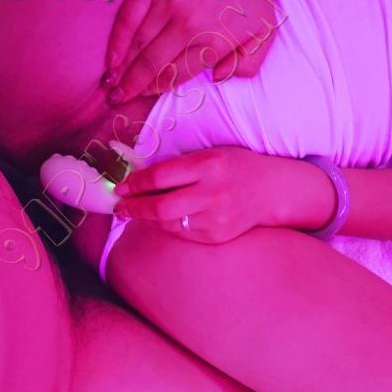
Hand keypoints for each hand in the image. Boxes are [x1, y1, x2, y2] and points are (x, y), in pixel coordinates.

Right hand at [103, 0, 278, 102]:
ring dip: (123, 69)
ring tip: (111, 86)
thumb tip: (220, 78)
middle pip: (152, 65)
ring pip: (138, 45)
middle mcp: (186, 27)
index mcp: (212, 42)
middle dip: (132, 87)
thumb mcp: (265, 31)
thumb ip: (247, 63)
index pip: (176, 75)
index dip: (156, 90)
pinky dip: (118, 40)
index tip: (141, 99)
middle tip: (117, 100)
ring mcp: (167, 4)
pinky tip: (111, 57)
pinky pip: (129, 18)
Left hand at [114, 146, 277, 242]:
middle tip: (120, 208)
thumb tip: (138, 179)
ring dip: (146, 220)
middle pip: (160, 207)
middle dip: (134, 208)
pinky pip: (183, 234)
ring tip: (133, 214)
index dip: (135, 183)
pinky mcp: (218, 236)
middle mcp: (212, 193)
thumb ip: (178, 167)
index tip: (120, 187)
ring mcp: (216, 218)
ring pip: (169, 224)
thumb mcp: (209, 155)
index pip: (160, 176)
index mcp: (208, 165)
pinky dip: (166, 227)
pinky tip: (158, 221)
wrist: (271, 190)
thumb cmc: (236, 167)